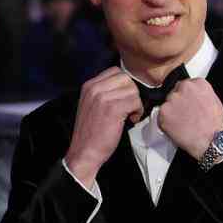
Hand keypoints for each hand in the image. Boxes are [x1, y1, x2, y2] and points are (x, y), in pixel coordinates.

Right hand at [65, 68, 142, 187]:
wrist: (85, 151)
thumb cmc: (92, 132)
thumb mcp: (92, 105)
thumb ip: (104, 92)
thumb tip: (126, 85)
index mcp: (89, 85)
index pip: (116, 71)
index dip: (125, 85)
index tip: (124, 98)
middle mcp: (94, 88)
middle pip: (126, 78)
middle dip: (132, 93)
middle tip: (129, 107)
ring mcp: (103, 97)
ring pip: (133, 90)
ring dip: (136, 103)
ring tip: (130, 115)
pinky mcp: (113, 108)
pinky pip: (135, 101)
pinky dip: (138, 111)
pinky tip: (131, 120)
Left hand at [158, 78, 222, 160]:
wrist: (212, 141)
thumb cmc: (216, 126)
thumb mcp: (214, 102)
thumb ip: (201, 95)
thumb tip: (194, 98)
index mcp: (198, 84)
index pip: (185, 84)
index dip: (186, 96)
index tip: (188, 103)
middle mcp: (184, 88)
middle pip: (175, 93)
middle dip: (178, 103)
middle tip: (185, 115)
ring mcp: (172, 100)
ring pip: (167, 105)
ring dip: (172, 113)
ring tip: (183, 124)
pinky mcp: (163, 113)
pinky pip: (161, 117)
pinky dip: (166, 123)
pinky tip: (178, 128)